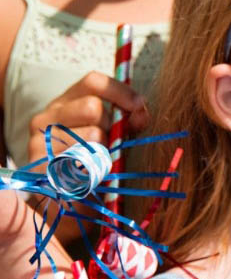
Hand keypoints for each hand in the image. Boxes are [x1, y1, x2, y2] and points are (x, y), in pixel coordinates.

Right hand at [25, 72, 147, 163]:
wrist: (66, 197)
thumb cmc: (93, 160)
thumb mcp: (113, 134)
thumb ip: (129, 120)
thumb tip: (141, 111)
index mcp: (66, 102)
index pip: (93, 81)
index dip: (120, 90)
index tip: (139, 105)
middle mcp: (47, 116)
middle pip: (92, 106)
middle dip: (111, 125)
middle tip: (110, 141)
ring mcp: (39, 139)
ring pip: (92, 134)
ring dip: (105, 148)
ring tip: (98, 159)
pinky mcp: (40, 164)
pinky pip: (83, 159)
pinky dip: (95, 166)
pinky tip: (89, 172)